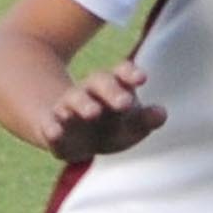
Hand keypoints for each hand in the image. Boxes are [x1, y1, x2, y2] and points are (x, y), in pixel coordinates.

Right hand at [37, 61, 165, 162]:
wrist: (74, 139)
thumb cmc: (111, 126)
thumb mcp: (131, 125)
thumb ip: (146, 119)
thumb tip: (162, 113)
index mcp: (114, 87)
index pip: (122, 73)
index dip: (131, 74)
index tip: (142, 78)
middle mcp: (90, 91)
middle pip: (100, 82)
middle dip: (112, 91)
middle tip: (125, 103)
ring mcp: (68, 107)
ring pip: (74, 100)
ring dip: (83, 105)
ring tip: (93, 112)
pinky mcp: (50, 125)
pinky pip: (50, 124)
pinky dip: (52, 127)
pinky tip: (55, 132)